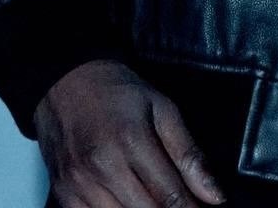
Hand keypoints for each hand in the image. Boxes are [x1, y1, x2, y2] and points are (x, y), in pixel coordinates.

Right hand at [33, 59, 226, 206]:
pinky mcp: (62, 193)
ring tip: (154, 201)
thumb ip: (188, 153)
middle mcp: (102, 167)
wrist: (66, 81)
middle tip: (183, 205)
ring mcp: (78, 184)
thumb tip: (214, 196)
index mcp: (131, 141)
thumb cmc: (118, 92)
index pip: (170, 196)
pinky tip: (126, 203)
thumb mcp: (162, 108)